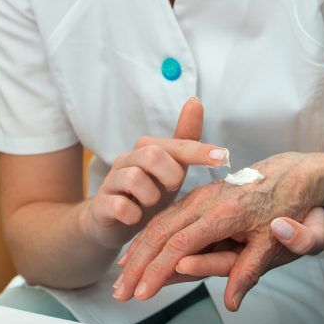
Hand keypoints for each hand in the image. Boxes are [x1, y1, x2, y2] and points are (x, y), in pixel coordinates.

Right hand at [81, 97, 229, 250]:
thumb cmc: (149, 190)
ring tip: (153, 203)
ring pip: (133, 177)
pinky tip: (136, 218)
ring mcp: (112, 182)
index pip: (177, 144)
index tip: (223, 157)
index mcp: (148, 149)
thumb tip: (195, 101)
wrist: (112, 223)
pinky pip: (117, 205)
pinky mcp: (101, 205)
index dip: (200, 151)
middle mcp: (127, 160)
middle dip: (170, 173)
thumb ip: (185, 141)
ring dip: (151, 195)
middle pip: (152, 154)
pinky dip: (132, 213)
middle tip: (174, 187)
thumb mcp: (172, 167)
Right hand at [115, 151, 317, 307]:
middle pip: (161, 232)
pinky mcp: (198, 195)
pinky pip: (166, 216)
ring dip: (137, 252)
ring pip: (159, 222)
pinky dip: (146, 237)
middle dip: (138, 265)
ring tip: (121, 281)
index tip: (142, 294)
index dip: (159, 271)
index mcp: (224, 212)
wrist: (291, 173)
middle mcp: (207, 200)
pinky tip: (135, 254)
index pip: (181, 245)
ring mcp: (200, 195)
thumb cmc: (285, 208)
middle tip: (120, 294)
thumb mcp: (274, 243)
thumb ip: (250, 272)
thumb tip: (233, 302)